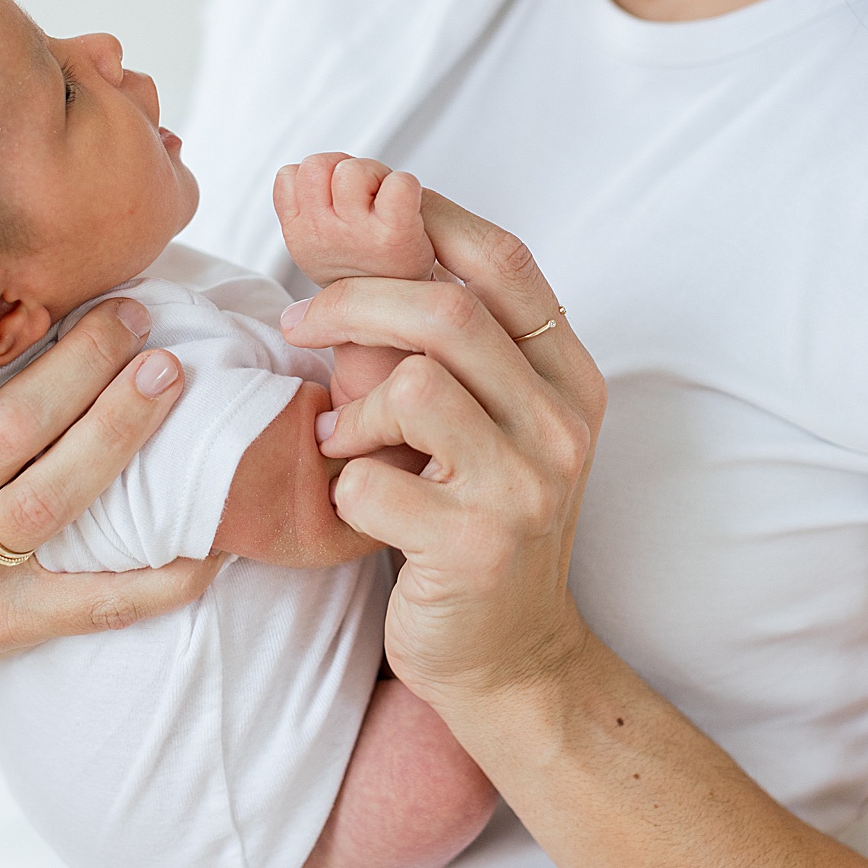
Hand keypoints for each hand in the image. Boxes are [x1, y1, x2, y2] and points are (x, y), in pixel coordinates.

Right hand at [0, 283, 219, 684]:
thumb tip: (7, 286)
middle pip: (3, 434)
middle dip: (78, 365)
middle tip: (132, 314)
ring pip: (51, 500)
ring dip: (118, 433)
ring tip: (168, 375)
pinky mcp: (5, 625)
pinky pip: (95, 602)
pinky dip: (160, 574)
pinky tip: (212, 538)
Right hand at [275, 153, 435, 285]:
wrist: (397, 311)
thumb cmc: (363, 264)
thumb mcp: (316, 242)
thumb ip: (307, 204)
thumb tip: (320, 169)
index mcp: (298, 232)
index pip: (289, 175)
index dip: (318, 178)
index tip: (337, 199)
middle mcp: (321, 233)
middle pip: (316, 165)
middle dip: (342, 170)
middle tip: (363, 196)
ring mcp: (356, 234)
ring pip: (350, 170)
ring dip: (373, 175)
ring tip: (383, 201)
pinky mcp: (395, 234)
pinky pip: (398, 185)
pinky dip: (407, 186)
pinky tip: (406, 206)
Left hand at [281, 192, 605, 721]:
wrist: (511, 659)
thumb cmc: (479, 520)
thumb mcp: (494, 423)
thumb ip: (457, 349)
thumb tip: (367, 245)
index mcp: (569, 376)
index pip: (507, 260)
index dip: (430, 218)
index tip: (366, 209)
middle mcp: (562, 423)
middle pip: (446, 312)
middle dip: (351, 303)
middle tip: (298, 322)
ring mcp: (526, 486)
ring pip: (413, 387)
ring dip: (351, 409)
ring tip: (340, 439)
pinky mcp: (477, 546)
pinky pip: (372, 480)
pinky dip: (344, 485)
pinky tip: (354, 503)